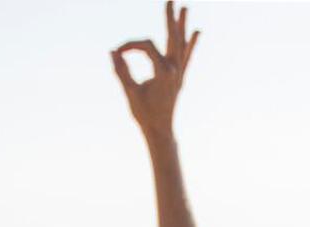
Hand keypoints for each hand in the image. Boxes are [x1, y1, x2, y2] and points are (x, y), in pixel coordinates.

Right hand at [112, 2, 198, 139]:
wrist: (160, 131)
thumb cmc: (144, 114)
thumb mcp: (130, 92)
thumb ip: (122, 71)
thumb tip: (113, 51)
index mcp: (164, 73)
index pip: (147, 46)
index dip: (131, 45)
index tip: (118, 53)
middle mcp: (174, 70)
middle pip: (172, 37)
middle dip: (170, 18)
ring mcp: (179, 73)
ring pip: (181, 44)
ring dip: (182, 25)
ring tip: (185, 8)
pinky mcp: (179, 78)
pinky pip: (186, 57)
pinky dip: (191, 45)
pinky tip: (197, 32)